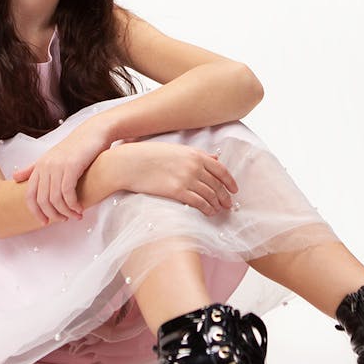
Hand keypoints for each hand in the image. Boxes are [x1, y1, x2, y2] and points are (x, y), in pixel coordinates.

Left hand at [12, 120, 112, 224]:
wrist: (93, 132)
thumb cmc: (74, 147)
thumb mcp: (51, 157)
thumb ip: (33, 168)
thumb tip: (15, 177)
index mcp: (39, 166)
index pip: (30, 195)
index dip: (36, 212)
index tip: (45, 222)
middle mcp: (45, 166)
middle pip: (42, 200)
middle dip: (53, 214)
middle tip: (64, 220)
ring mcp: (58, 166)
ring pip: (56, 199)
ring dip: (66, 212)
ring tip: (76, 216)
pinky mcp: (71, 166)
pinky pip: (68, 193)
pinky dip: (73, 204)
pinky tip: (80, 208)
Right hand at [112, 141, 237, 216]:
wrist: (129, 163)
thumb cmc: (149, 155)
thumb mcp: (176, 150)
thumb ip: (196, 154)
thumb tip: (214, 158)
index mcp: (194, 154)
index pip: (220, 169)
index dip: (230, 181)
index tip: (234, 189)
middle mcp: (194, 166)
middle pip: (217, 184)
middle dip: (225, 196)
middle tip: (229, 204)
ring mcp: (186, 178)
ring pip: (210, 195)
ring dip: (216, 204)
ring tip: (218, 210)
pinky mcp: (177, 191)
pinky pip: (199, 202)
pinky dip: (207, 209)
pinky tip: (209, 213)